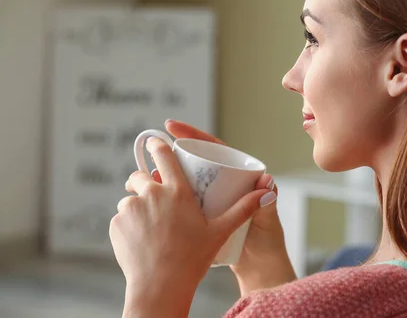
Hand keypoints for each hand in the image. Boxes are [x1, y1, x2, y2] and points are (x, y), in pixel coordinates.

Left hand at [110, 136, 272, 316]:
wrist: (160, 287)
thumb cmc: (192, 259)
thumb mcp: (220, 231)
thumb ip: (243, 209)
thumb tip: (268, 192)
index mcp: (177, 191)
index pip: (163, 155)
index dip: (157, 144)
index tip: (154, 141)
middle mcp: (152, 194)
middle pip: (140, 176)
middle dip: (143, 181)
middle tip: (154, 196)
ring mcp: (131, 208)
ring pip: (129, 198)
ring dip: (136, 205)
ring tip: (149, 224)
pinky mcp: (117, 224)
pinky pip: (121, 217)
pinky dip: (128, 224)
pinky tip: (139, 238)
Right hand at [163, 119, 296, 295]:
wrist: (257, 269)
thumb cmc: (266, 242)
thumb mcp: (266, 220)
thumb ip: (267, 203)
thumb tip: (267, 181)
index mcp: (238, 178)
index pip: (213, 148)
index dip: (193, 135)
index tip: (172, 128)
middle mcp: (222, 185)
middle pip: (194, 162)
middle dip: (171, 154)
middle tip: (152, 151)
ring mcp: (208, 200)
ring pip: (183, 181)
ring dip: (163, 177)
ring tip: (146, 176)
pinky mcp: (198, 216)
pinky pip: (179, 201)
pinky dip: (164, 198)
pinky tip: (148, 199)